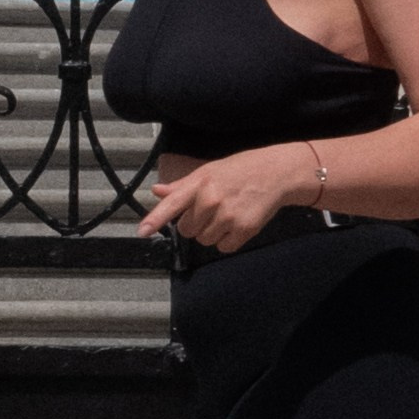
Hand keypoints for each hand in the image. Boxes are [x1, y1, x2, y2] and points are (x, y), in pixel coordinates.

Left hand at [145, 145, 312, 251]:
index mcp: (200, 183)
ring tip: (228, 213)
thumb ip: (182, 186)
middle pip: (187, 230)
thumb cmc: (240, 170)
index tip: (142, 231)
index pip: (172, 204)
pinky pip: (224, 247)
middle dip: (196, 224)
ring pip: (205, 240)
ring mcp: (228, 216)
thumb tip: (157, 190)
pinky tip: (237, 223)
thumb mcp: (209, 171)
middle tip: (213, 209)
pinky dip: (229, 240)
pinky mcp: (244, 229)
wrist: (275, 174)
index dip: (155, 219)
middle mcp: (211, 200)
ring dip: (213, 233)